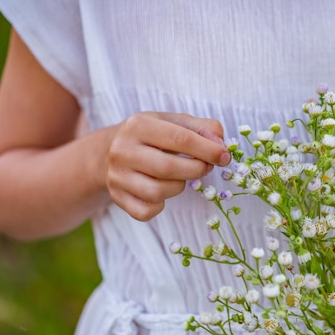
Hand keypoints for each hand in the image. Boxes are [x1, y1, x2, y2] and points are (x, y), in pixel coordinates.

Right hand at [106, 111, 230, 220]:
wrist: (110, 150)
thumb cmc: (152, 136)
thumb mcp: (174, 122)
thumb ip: (203, 128)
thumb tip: (221, 145)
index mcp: (138, 125)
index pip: (180, 139)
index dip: (208, 150)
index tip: (224, 157)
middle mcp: (122, 150)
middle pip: (168, 168)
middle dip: (196, 170)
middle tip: (205, 167)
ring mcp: (117, 176)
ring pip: (157, 192)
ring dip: (178, 187)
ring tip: (180, 177)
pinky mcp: (117, 197)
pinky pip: (146, 211)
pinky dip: (160, 206)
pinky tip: (162, 192)